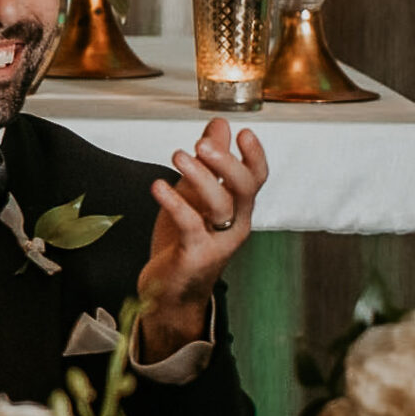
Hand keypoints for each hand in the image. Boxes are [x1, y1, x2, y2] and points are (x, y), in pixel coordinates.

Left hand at [135, 119, 267, 356]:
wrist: (169, 291)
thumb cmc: (185, 240)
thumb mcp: (194, 194)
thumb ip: (207, 162)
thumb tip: (220, 124)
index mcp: (238, 208)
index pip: (257, 178)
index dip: (255, 155)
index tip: (244, 132)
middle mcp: (236, 224)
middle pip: (245, 189)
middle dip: (227, 163)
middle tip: (203, 143)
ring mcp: (218, 242)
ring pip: (221, 206)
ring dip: (201, 178)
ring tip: (178, 156)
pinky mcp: (196, 256)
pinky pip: (190, 226)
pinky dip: (175, 203)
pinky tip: (157, 185)